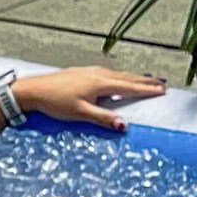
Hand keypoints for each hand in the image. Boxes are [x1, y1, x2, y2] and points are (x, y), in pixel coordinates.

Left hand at [15, 66, 164, 131]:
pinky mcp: (83, 72)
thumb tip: (123, 125)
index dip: (147, 90)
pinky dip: (121, 76)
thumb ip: (103, 118)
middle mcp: (99, 74)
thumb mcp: (80, 113)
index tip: (162, 91)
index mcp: (101, 83)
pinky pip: (109, 73)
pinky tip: (119, 79)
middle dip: (146, 81)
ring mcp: (90, 72)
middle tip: (162, 84)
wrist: (34, 90)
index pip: (130, 87)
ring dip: (134, 77)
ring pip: (119, 74)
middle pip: (128, 77)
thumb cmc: (55, 102)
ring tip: (147, 80)